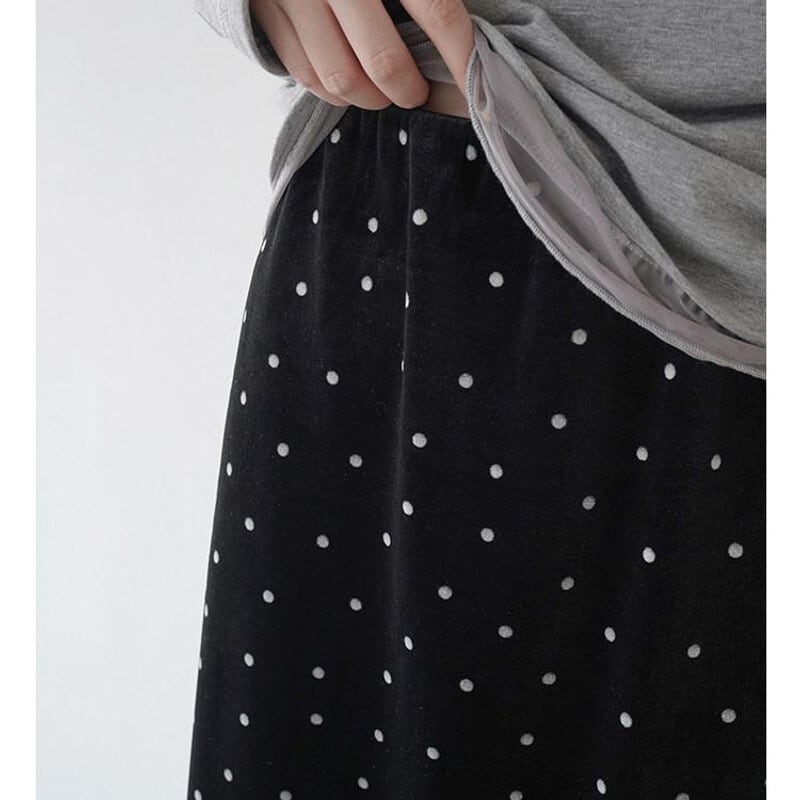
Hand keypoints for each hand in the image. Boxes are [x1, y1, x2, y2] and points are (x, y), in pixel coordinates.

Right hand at [250, 0, 473, 108]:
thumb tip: (467, 27)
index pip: (437, 10)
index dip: (461, 56)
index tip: (477, 85)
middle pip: (384, 61)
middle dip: (409, 89)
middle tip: (417, 91)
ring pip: (342, 78)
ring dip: (370, 98)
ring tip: (382, 93)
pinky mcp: (266, 12)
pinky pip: (306, 74)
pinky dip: (332, 92)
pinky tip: (349, 84)